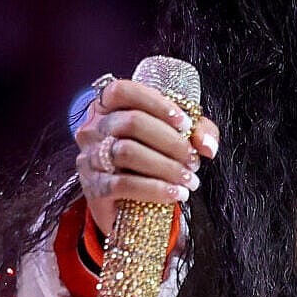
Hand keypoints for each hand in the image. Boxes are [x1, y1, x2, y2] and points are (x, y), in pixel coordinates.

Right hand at [75, 75, 222, 236]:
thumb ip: (196, 131)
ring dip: (166, 166)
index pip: (123, 91)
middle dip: (170, 141)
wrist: (125, 206)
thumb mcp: (174, 138)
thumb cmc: (150, 161)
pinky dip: (155, 188)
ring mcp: (89, 158)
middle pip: (131, 122)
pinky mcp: (93, 188)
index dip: (156, 103)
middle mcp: (93, 129)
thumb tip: (206, 146)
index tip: (185, 123)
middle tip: (193, 159)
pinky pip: (123, 184)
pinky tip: (176, 193)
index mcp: (106, 107)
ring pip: (127, 152)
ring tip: (189, 180)